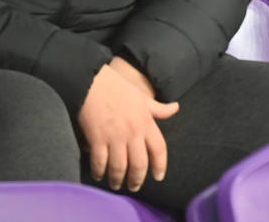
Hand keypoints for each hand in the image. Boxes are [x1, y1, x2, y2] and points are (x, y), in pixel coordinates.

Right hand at [77, 62, 178, 191]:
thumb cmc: (118, 89)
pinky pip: (100, 162)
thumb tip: (176, 107)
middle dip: (137, 179)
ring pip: (120, 167)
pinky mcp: (97, 138)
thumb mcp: (142, 97)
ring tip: (116, 185)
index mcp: (146, 122)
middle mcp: (133, 132)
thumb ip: (158, 108)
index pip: (159, 149)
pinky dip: (100, 172)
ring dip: (118, 179)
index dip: (160, 165)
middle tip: (134, 187)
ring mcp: (115, 136)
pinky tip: (99, 175)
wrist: (92, 82)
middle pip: (140, 164)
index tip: (159, 177)